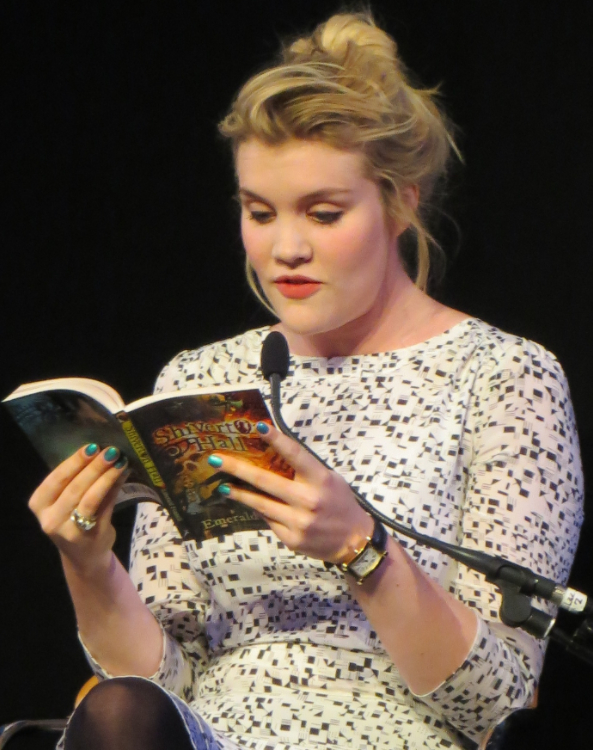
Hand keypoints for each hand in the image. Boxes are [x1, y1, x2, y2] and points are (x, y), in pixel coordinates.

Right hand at [28, 444, 128, 574]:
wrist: (84, 556)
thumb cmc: (75, 520)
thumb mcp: (70, 500)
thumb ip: (82, 478)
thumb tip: (102, 451)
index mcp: (39, 504)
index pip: (56, 479)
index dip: (74, 461)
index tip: (92, 446)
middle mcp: (50, 519)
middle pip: (74, 487)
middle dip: (94, 467)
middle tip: (110, 451)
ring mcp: (70, 530)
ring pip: (89, 498)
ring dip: (106, 476)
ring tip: (120, 461)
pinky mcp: (92, 535)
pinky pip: (105, 507)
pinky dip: (115, 488)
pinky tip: (123, 475)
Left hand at [208, 423, 372, 561]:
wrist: (354, 542)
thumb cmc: (339, 503)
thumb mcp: (330, 479)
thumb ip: (305, 469)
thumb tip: (272, 453)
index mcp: (321, 480)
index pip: (296, 455)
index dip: (277, 440)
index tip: (258, 427)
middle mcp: (308, 501)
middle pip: (266, 481)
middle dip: (237, 469)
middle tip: (216, 459)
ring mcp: (298, 522)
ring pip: (260, 504)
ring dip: (238, 492)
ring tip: (222, 484)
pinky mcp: (291, 538)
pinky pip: (268, 520)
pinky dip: (257, 509)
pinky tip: (248, 502)